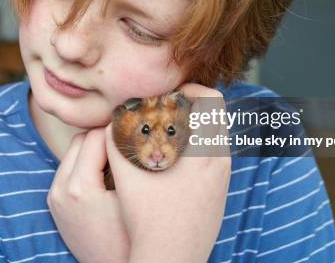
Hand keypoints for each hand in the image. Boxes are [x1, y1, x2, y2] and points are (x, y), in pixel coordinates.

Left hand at [47, 128, 129, 262]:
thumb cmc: (130, 237)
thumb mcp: (132, 196)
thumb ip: (125, 160)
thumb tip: (126, 130)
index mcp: (80, 187)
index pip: (96, 136)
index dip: (117, 131)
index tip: (133, 132)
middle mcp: (60, 190)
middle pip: (80, 140)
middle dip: (103, 138)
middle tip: (126, 142)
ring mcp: (54, 198)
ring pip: (73, 153)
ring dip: (94, 150)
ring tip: (117, 158)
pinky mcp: (55, 204)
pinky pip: (68, 170)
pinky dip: (85, 165)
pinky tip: (105, 173)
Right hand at [105, 82, 231, 262]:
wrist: (171, 261)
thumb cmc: (149, 221)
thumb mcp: (126, 176)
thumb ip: (117, 143)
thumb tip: (112, 120)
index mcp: (205, 152)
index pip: (213, 101)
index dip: (192, 89)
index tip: (169, 95)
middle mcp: (220, 163)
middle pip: (216, 116)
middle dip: (191, 108)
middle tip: (165, 111)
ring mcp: (222, 179)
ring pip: (215, 138)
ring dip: (193, 129)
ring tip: (164, 135)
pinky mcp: (220, 193)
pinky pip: (213, 158)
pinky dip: (196, 149)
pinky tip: (171, 161)